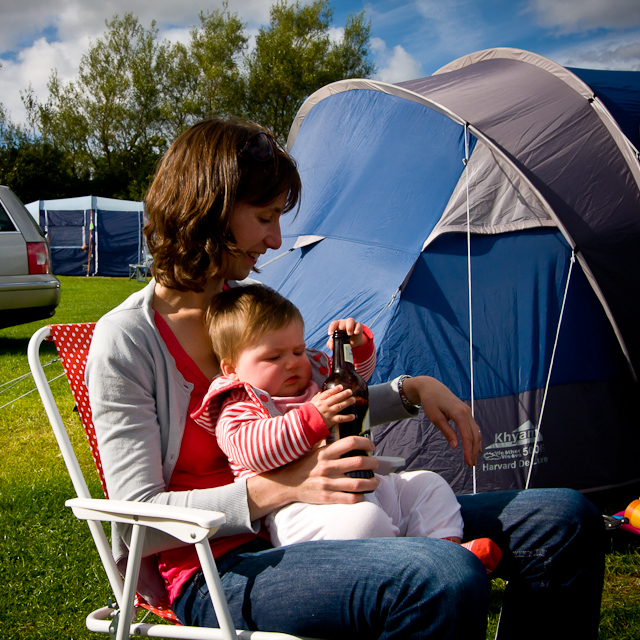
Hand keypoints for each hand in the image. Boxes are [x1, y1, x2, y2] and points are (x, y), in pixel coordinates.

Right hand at [246, 437, 378, 517]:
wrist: (287, 483)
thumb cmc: (303, 464)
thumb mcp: (313, 450)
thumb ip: (327, 443)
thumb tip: (344, 435)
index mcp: (325, 452)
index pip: (351, 442)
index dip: (365, 442)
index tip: (371, 445)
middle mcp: (328, 467)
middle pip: (359, 462)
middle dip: (373, 463)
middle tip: (375, 463)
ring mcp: (328, 483)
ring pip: (359, 483)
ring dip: (372, 482)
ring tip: (375, 481)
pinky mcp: (328, 497)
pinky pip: (350, 499)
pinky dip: (361, 497)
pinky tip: (363, 495)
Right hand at [310, 385, 355, 426]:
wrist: (305, 424)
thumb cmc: (308, 413)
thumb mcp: (311, 403)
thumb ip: (316, 397)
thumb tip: (320, 392)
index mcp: (319, 400)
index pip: (328, 393)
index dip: (335, 389)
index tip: (341, 386)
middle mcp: (325, 405)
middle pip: (335, 398)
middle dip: (344, 394)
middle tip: (350, 391)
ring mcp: (328, 413)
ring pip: (339, 406)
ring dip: (347, 403)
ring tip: (353, 400)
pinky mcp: (331, 420)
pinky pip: (340, 418)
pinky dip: (347, 417)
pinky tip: (353, 416)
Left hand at [327, 318, 367, 349]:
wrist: (353, 341)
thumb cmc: (343, 339)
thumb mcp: (337, 341)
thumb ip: (332, 343)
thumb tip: (331, 346)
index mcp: (337, 325)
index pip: (333, 324)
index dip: (331, 328)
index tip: (330, 334)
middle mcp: (344, 323)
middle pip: (342, 322)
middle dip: (342, 328)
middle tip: (343, 334)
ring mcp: (351, 323)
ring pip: (350, 320)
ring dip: (349, 327)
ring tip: (349, 334)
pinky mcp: (358, 326)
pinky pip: (358, 324)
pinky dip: (357, 328)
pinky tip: (356, 333)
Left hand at [402, 376, 481, 467]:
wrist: (431, 387)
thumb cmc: (430, 401)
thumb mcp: (436, 418)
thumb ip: (447, 432)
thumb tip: (455, 446)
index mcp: (459, 413)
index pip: (467, 436)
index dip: (468, 450)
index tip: (468, 462)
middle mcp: (467, 412)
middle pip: (475, 435)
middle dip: (473, 451)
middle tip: (471, 464)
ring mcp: (467, 411)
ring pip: (476, 431)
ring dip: (475, 445)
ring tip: (472, 458)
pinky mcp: (465, 412)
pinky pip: (473, 427)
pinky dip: (474, 437)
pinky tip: (474, 446)